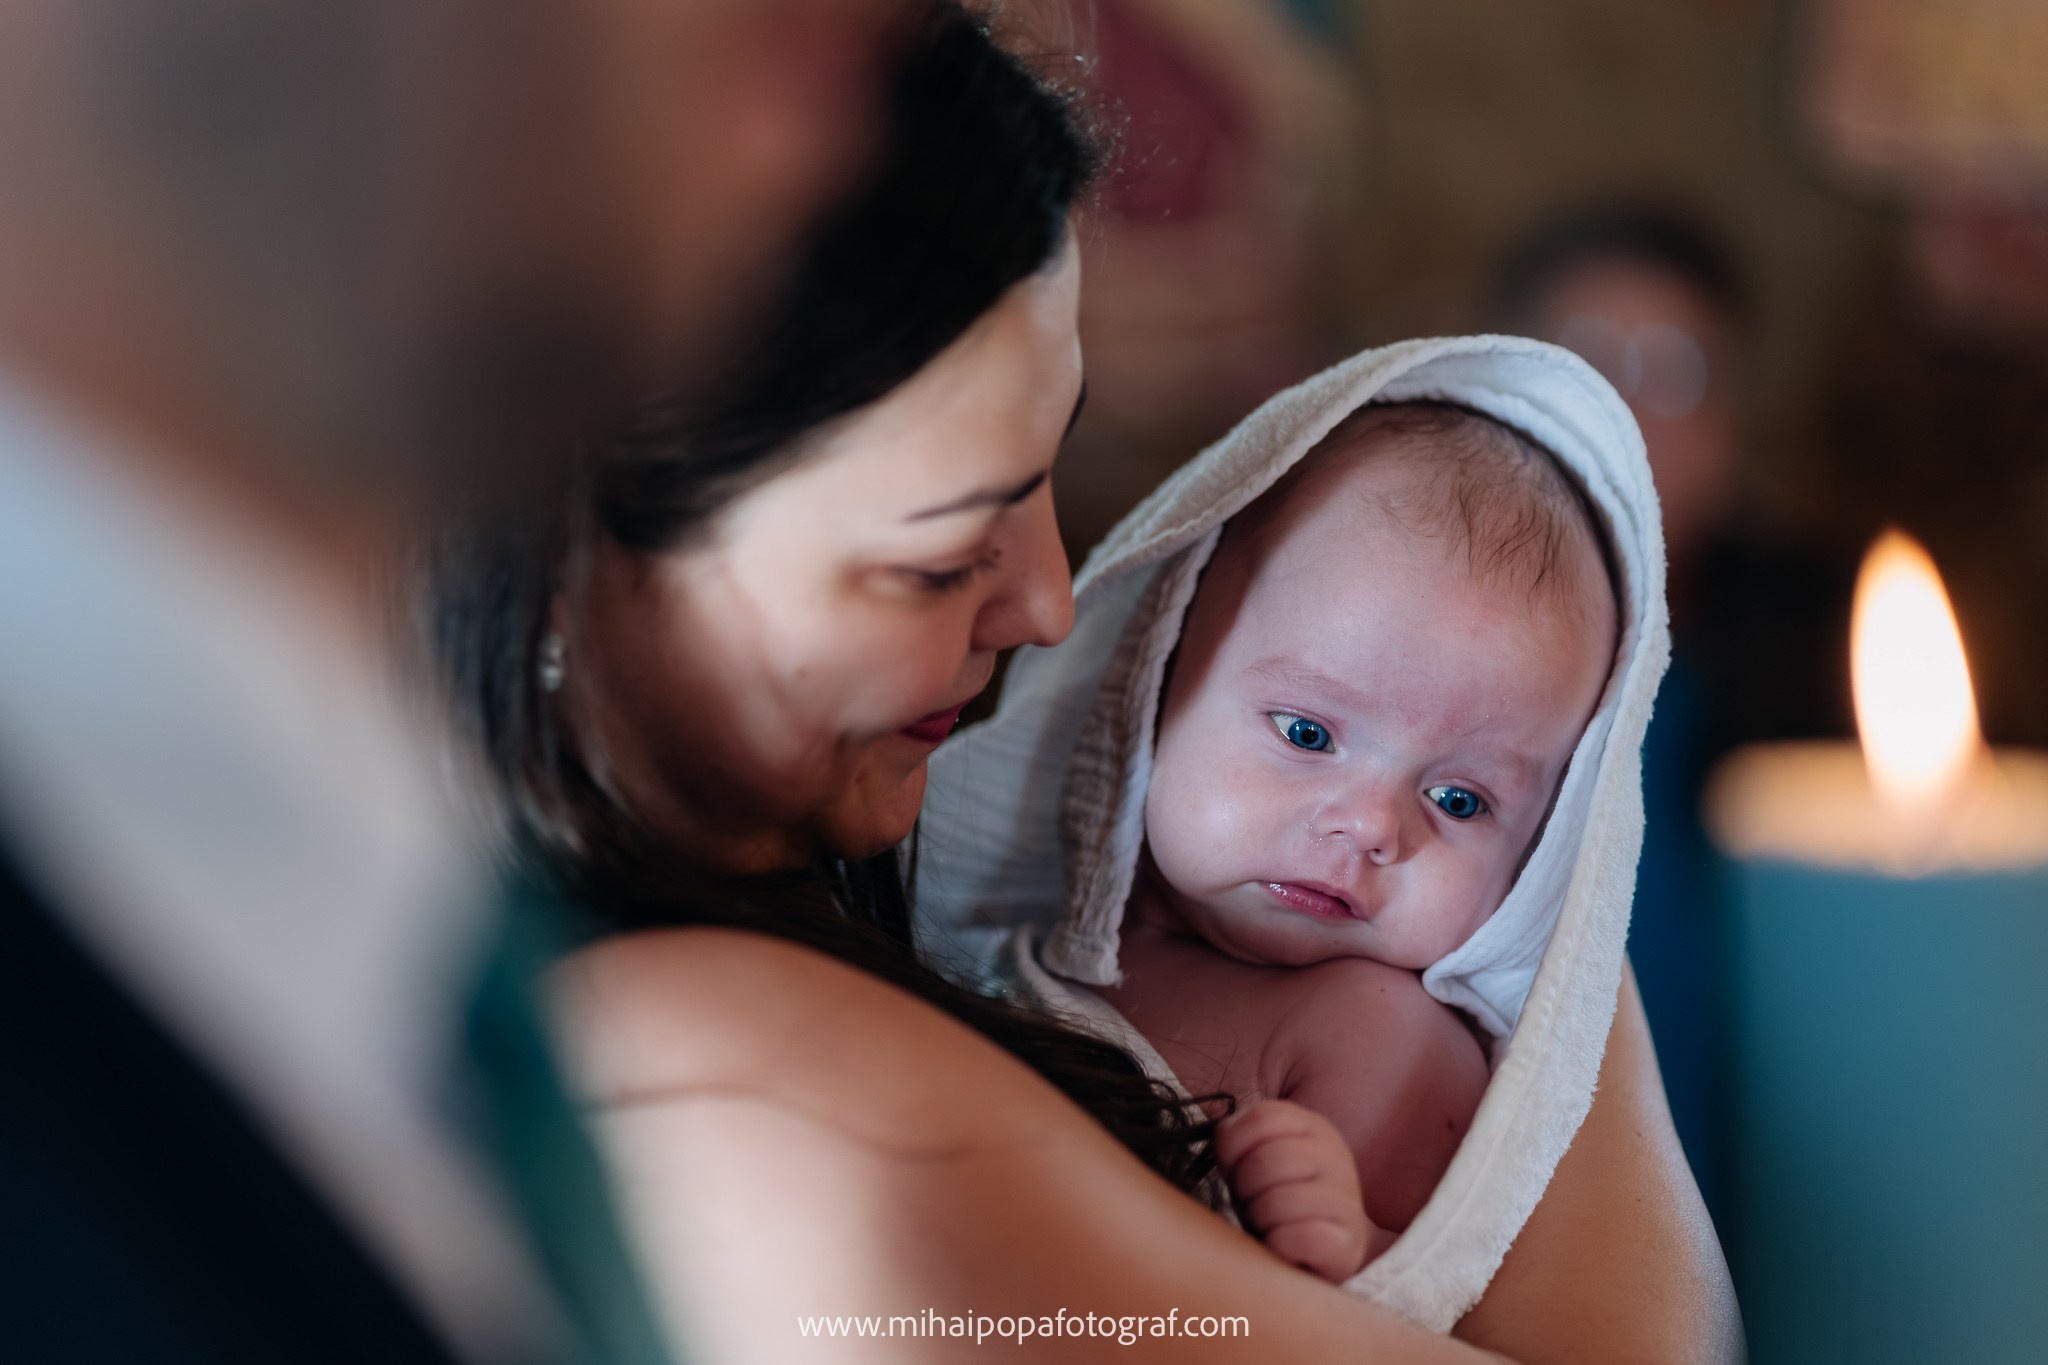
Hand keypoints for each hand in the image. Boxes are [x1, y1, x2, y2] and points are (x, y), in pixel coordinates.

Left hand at [1216, 1096, 1376, 1282]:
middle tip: (1253, 1204)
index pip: (1261, 1118)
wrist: (1311, 1255)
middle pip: (1265, 1160)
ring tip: (1269, 1225)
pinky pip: (1297, 1238)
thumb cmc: (1274, 1203)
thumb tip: (1224, 1135)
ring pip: (1277, 1201)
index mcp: (1314, 1127)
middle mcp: (1336, 1156)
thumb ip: (1239, 1138)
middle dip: (1245, 1188)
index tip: (1237, 1170)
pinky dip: (1278, 1246)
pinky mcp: (1348, 1244)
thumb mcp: (1254, 1159)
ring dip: (1260, 1220)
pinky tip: (1284, 1247)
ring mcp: (1347, 1199)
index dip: (1233, 1149)